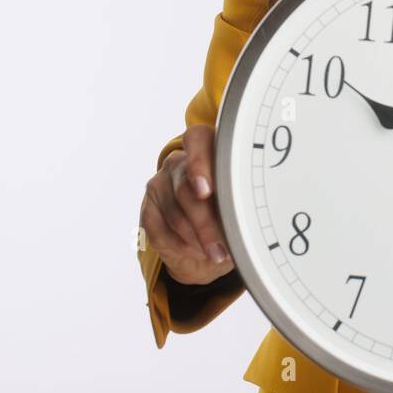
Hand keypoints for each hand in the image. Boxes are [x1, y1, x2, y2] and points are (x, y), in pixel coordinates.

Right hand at [139, 123, 235, 285]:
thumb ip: (240, 203)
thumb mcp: (242, 207)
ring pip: (175, 215)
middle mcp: (180, 164)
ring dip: (198, 240)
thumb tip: (246, 221)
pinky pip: (161, 232)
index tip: (206, 191)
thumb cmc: (232, 217)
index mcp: (208, 152)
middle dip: (205, 223)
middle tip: (222, 247)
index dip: (199, 162)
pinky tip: (198, 251)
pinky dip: (183, 247)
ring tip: (218, 254)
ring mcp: (159, 186)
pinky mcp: (147, 211)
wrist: (206, 245)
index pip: (198, 139)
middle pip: (186, 189)